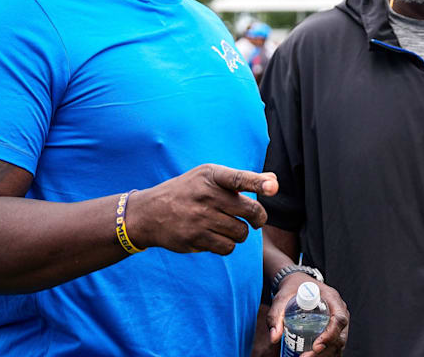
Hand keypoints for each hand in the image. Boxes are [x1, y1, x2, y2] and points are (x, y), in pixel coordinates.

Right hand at [125, 164, 277, 254]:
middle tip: (255, 220)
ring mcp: (199, 217)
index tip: (273, 186)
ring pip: (241, 233)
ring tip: (229, 227)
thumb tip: (274, 179)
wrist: (149, 213)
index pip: (238, 178)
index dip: (258, 182)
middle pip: (250, 210)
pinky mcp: (194, 238)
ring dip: (240, 233)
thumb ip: (241, 179)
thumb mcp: (209, 177)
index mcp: (211, 175)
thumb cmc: (189, 192)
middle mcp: (206, 195)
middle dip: (258, 218)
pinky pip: (227, 247)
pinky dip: (228, 245)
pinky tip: (218, 237)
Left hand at [267, 273, 348, 355]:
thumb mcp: (282, 298)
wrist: (298, 284)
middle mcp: (340, 309)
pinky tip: (312, 355)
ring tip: (305, 356)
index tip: (316, 346)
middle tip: (305, 356)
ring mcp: (339, 320)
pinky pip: (335, 344)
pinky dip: (326, 353)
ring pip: (340, 342)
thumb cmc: (293, 289)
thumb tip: (274, 338)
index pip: (339, 319)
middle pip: (341, 335)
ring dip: (325, 354)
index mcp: (332, 298)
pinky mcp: (335, 328)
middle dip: (326, 350)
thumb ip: (275, 316)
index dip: (330, 335)